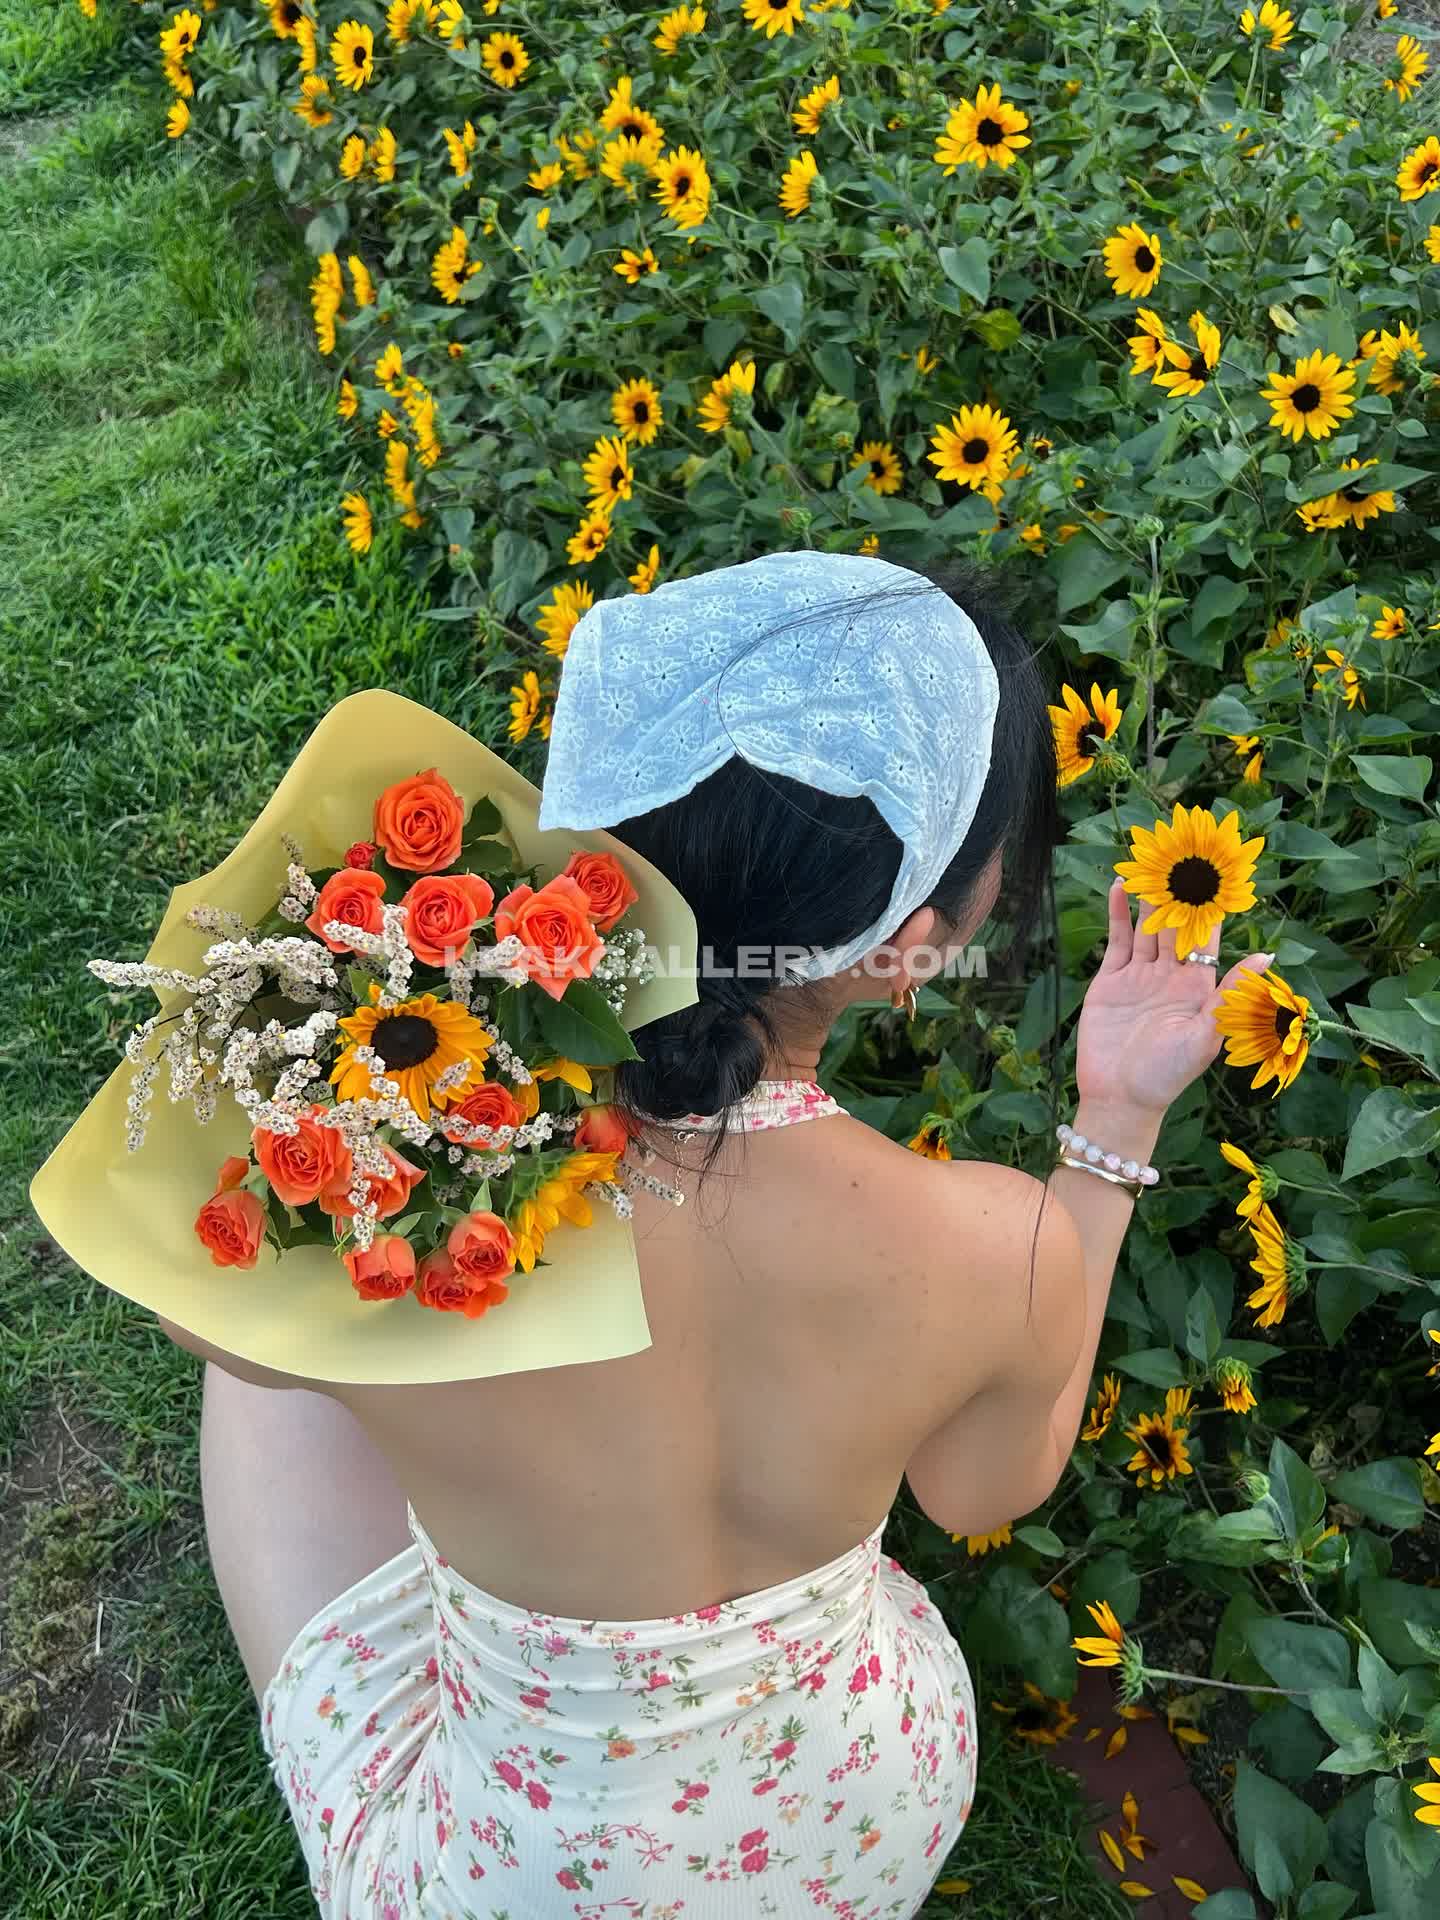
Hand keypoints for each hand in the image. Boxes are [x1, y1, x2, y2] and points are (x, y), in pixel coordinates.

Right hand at [1075, 880, 1273, 1115]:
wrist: (1120, 1096)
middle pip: (1177, 925)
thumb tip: (1268, 956)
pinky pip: (1118, 941)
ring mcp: (1140, 975)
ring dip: (1150, 896)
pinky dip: (1118, 914)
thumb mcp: (1206, 1036)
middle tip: (1182, 854)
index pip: (1210, 938)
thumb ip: (1230, 993)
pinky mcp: (1111, 981)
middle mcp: (1171, 975)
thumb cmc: (1168, 1073)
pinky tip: (1118, 888)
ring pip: (1148, 926)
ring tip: (1152, 863)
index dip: (1214, 907)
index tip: (1219, 873)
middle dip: (1180, 893)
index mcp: (1200, 986)